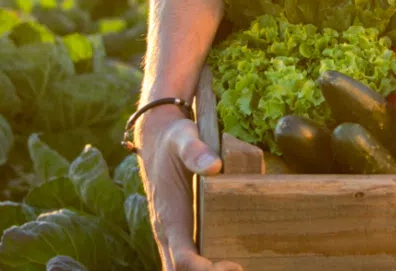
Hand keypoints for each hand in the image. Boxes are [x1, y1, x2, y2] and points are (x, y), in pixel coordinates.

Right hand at [137, 108, 243, 270]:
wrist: (157, 140)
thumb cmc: (174, 140)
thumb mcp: (184, 137)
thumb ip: (195, 150)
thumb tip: (214, 166)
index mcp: (170, 214)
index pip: (183, 256)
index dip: (205, 269)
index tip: (233, 265)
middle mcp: (168, 231)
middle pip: (180, 270)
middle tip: (238, 267)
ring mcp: (172, 234)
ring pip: (181, 268)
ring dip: (206, 270)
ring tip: (237, 266)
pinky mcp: (180, 232)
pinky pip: (186, 258)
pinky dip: (203, 266)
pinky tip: (229, 261)